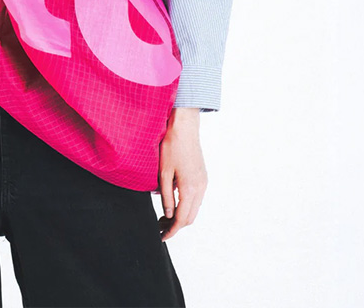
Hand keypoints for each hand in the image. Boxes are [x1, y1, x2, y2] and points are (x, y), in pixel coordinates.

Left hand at [156, 107, 207, 241]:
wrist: (184, 127)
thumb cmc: (171, 147)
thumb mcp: (164, 172)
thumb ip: (166, 195)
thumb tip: (168, 215)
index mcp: (190, 188)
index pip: (182, 218)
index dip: (171, 230)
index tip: (162, 236)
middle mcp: (200, 188)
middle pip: (190, 217)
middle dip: (175, 226)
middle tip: (160, 228)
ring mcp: (203, 182)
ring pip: (194, 208)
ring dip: (181, 216)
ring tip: (164, 218)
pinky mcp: (202, 176)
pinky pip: (196, 198)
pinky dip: (186, 205)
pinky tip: (173, 202)